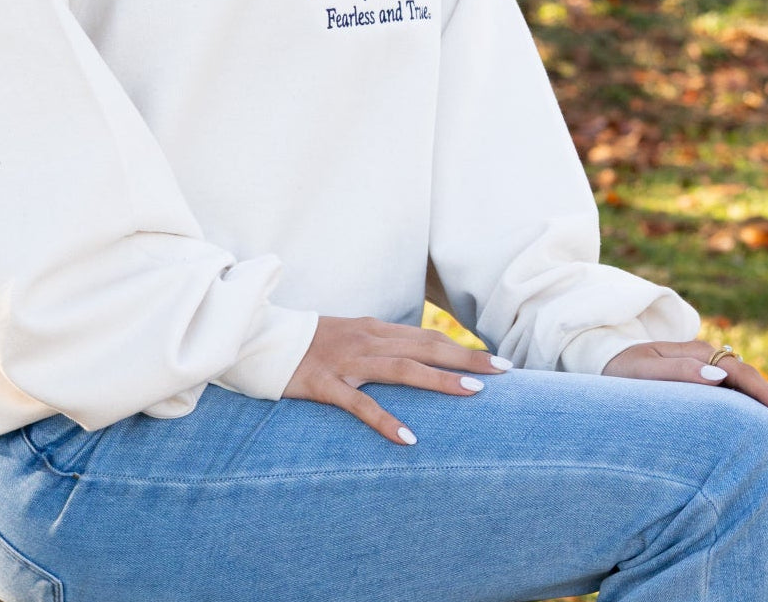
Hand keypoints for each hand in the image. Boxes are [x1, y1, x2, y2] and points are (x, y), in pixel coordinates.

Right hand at [284, 315, 511, 444]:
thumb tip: (416, 358)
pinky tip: (408, 438)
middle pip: (424, 347)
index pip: (428, 337)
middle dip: (465, 357)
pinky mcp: (325, 383)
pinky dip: (385, 420)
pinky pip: (359, 404)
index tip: (497, 360)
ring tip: (472, 393)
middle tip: (503, 372)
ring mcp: (347, 361)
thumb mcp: (351, 338)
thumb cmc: (310, 343)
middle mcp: (367, 340)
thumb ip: (382, 346)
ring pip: (401, 369)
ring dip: (438, 379)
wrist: (263, 338)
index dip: (462, 347)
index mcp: (375, 329)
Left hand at [602, 340, 767, 452]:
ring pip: (748, 392)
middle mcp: (706, 359)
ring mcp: (706, 371)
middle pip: (752, 382)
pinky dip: (756, 415)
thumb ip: (678, 371)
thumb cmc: (619, 372)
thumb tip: (720, 376)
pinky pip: (737, 399)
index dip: (767, 395)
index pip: (740, 373)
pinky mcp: (703, 385)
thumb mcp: (642, 372)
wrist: (602, 365)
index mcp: (695, 352)